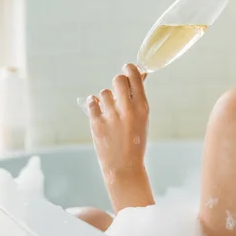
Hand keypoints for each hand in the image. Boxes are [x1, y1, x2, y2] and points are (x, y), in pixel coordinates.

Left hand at [86, 63, 148, 177]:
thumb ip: (139, 96)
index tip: (127, 69)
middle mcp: (127, 110)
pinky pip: (92, 102)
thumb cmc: (136, 139)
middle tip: (118, 89)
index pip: (134, 77)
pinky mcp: (96, 123)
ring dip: (106, 98)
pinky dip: (94, 104)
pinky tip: (98, 109)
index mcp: (142, 107)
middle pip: (118, 79)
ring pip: (104, 92)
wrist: (124, 166)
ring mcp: (111, 117)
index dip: (129, 69)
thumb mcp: (143, 118)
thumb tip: (140, 73)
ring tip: (109, 109)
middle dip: (117, 82)